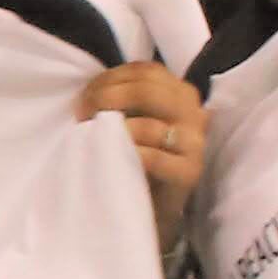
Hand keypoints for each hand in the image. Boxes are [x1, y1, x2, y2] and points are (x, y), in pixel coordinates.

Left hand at [76, 58, 208, 243]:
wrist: (150, 207)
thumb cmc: (136, 157)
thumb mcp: (132, 118)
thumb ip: (124, 98)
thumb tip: (92, 89)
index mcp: (181, 94)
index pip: (145, 71)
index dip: (110, 78)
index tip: (85, 96)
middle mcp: (194, 113)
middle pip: (147, 91)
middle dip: (106, 98)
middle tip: (83, 114)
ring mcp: (195, 144)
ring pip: (148, 125)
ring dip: (110, 130)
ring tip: (91, 138)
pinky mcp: (190, 173)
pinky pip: (153, 157)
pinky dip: (127, 154)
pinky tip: (111, 158)